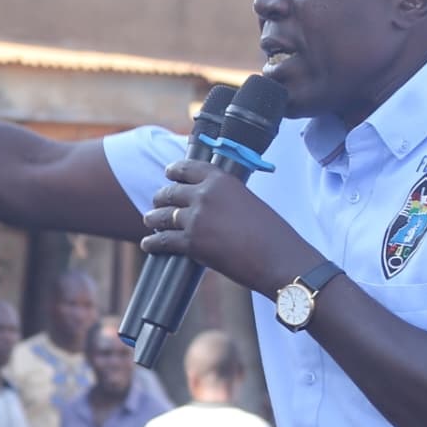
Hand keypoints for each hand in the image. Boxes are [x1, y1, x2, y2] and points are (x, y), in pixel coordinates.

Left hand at [139, 161, 317, 297]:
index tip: (168, 173)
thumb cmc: (271, 234)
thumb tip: (211, 207)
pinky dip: (152, 243)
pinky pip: (162, 240)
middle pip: (170, 192)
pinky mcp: (191, 243)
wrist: (278, 258)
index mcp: (221, 179)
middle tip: (157, 203)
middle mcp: (205, 194)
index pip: (188, 168)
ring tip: (150, 221)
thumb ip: (226, 199)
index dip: (174, 171)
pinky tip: (148, 245)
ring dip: (153, 218)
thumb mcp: (248, 202)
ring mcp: (196, 218)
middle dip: (161, 198)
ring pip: (162, 215)